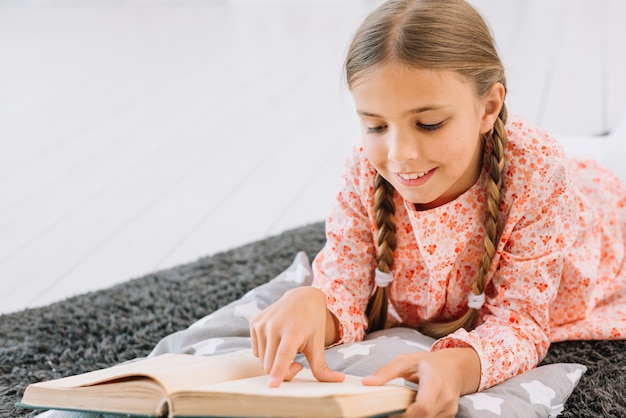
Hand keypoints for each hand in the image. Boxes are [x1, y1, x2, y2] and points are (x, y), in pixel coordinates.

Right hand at [249, 286, 344, 386]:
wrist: (302, 297)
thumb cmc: (312, 322)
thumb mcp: (318, 344)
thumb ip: (322, 367)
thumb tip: (340, 380)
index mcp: (293, 330)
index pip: (284, 354)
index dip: (279, 371)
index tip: (273, 385)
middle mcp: (274, 325)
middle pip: (270, 365)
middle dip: (283, 372)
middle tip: (297, 364)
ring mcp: (262, 323)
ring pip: (262, 360)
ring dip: (274, 363)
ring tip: (288, 351)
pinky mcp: (254, 323)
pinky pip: (256, 351)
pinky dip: (267, 353)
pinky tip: (278, 341)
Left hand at [362, 348, 480, 417]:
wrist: (454, 368)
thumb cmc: (427, 363)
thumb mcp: (405, 360)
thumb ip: (386, 371)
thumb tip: (367, 382)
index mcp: (435, 382)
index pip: (422, 407)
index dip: (405, 416)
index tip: (389, 414)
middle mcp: (445, 398)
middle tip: (389, 414)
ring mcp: (449, 409)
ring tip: (399, 411)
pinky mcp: (449, 416)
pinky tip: (411, 412)